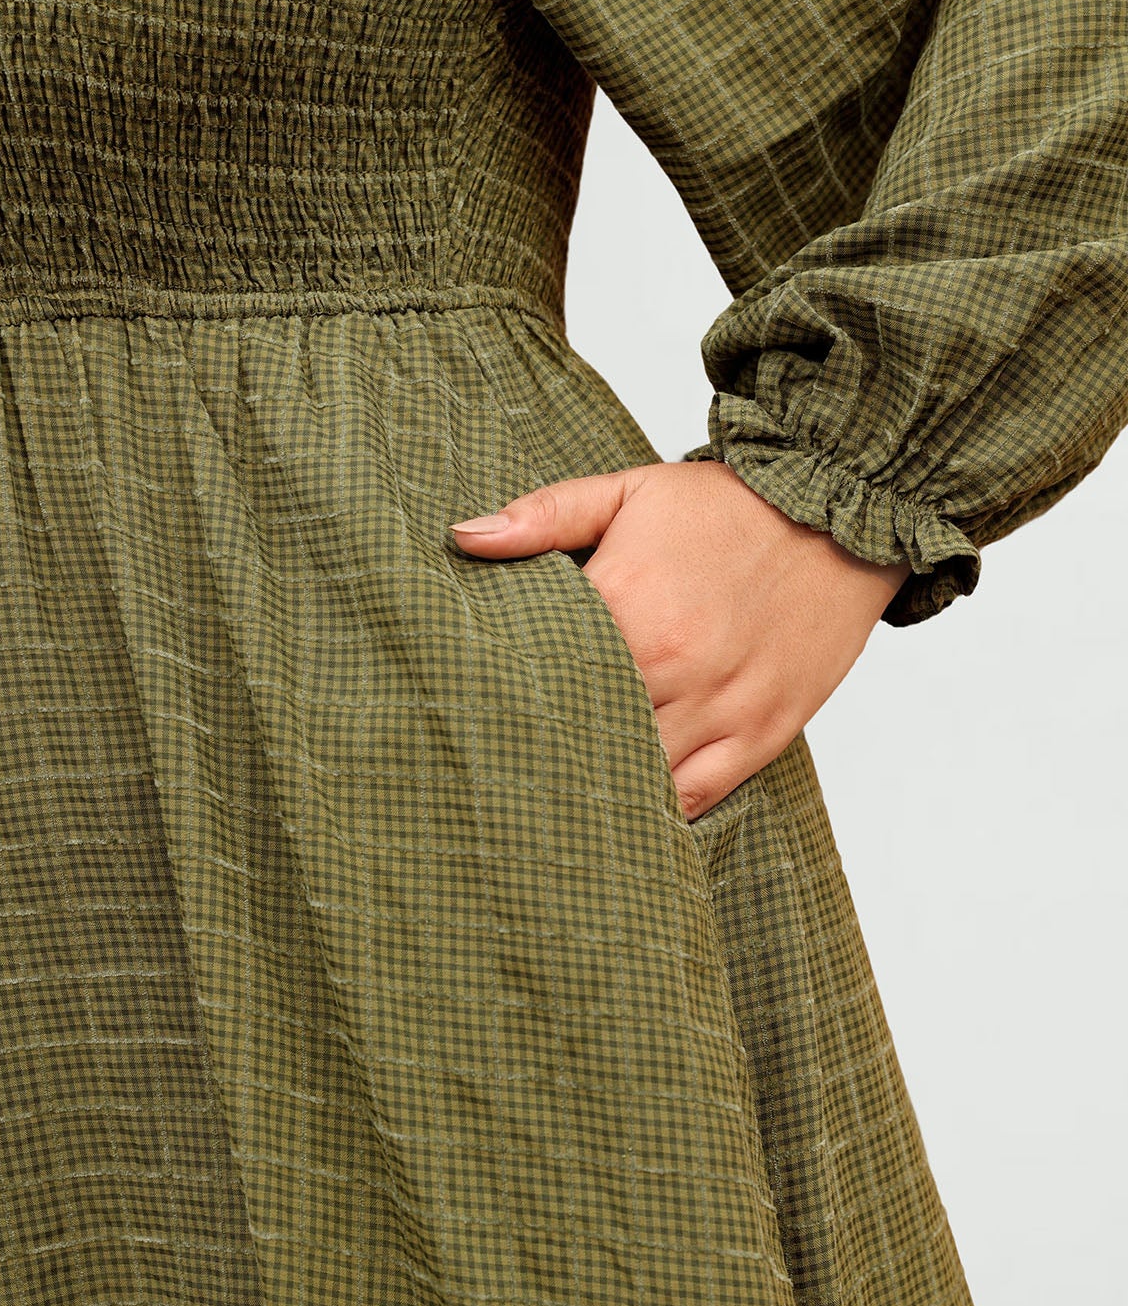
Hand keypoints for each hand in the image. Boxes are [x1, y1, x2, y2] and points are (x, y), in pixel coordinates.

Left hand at [450, 460, 912, 821]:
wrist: (841, 508)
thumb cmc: (730, 506)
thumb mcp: (629, 492)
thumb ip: (543, 517)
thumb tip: (465, 537)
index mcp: (629, 607)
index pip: (543, 675)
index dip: (504, 699)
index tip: (475, 716)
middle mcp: (673, 668)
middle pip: (583, 737)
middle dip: (543, 756)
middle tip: (502, 777)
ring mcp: (722, 708)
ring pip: (639, 779)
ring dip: (599, 789)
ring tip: (554, 804)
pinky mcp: (763, 733)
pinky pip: (699, 797)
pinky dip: (661, 810)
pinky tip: (628, 813)